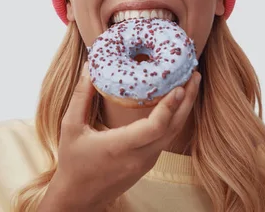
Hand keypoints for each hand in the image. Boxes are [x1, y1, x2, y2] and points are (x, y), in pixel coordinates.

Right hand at [40, 62, 200, 210]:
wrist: (78, 197)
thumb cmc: (73, 162)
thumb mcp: (70, 126)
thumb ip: (81, 96)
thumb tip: (89, 66)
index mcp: (121, 146)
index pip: (155, 127)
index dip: (170, 106)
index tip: (179, 86)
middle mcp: (139, 156)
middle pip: (173, 128)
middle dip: (188, 100)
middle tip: (194, 75)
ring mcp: (146, 162)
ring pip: (173, 134)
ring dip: (184, 109)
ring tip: (190, 84)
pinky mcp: (147, 163)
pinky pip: (167, 139)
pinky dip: (175, 119)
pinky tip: (176, 104)